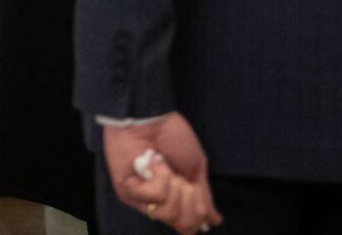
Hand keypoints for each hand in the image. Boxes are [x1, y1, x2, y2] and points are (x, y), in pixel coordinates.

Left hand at [101, 114, 222, 233]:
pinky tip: (153, 163)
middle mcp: (159, 204)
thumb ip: (203, 196)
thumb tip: (213, 220)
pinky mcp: (128, 192)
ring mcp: (142, 200)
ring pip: (168, 214)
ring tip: (167, 168)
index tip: (195, 189)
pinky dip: (160, 178)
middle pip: (183, 225)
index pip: (189, 226)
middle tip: (181, 176)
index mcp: (176, 199)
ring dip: (174, 187)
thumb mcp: (196, 167)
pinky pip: (154, 198)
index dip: (197, 212)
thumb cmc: (172, 137)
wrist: (150, 117)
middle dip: (189, 198)